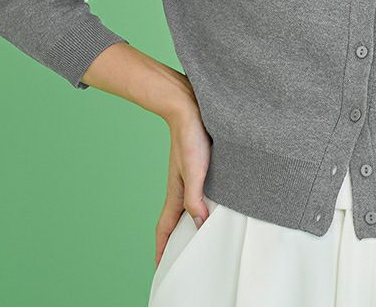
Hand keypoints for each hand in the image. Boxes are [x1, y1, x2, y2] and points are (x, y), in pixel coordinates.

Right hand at [153, 101, 211, 268]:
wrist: (188, 108)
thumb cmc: (190, 137)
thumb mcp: (195, 171)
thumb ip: (196, 198)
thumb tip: (199, 225)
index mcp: (176, 193)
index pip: (165, 228)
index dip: (161, 248)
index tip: (160, 267)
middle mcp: (180, 187)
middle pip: (175, 221)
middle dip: (176, 240)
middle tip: (182, 257)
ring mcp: (189, 177)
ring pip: (188, 206)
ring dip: (191, 222)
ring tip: (200, 236)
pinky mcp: (199, 166)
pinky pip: (199, 192)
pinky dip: (203, 204)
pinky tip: (215, 203)